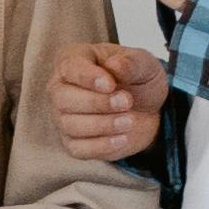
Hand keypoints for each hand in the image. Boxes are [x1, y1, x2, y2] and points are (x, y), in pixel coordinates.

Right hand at [49, 38, 170, 164]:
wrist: (147, 108)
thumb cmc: (138, 79)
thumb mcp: (144, 64)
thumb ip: (131, 63)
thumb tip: (115, 65)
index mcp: (73, 60)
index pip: (70, 68)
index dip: (88, 77)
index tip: (111, 84)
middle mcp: (60, 88)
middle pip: (63, 98)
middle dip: (97, 103)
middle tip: (127, 101)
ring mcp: (63, 117)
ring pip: (70, 124)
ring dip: (103, 124)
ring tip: (129, 120)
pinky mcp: (72, 142)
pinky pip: (78, 148)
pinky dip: (102, 145)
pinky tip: (122, 138)